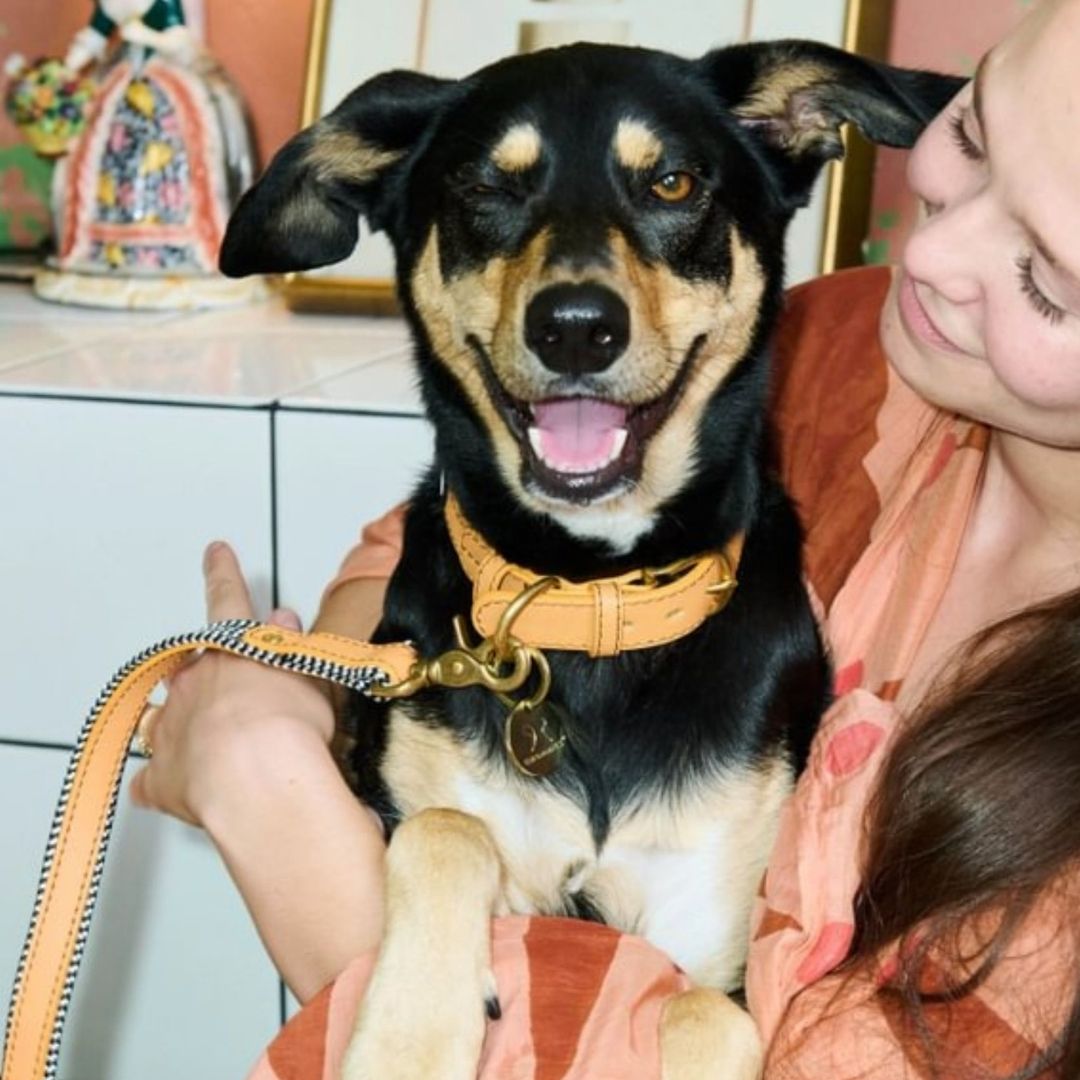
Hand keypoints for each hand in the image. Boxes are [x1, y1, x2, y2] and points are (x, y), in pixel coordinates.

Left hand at [130, 542, 335, 825]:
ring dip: (186, 726)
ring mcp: (171, 730)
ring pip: (167, 719)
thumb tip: (283, 620)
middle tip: (236, 694)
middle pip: (191, 669)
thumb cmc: (288, 727)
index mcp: (231, 652)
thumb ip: (290, 648)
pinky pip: (157, 778)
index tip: (215, 552)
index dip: (223, 574)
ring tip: (216, 747)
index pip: (228, 600)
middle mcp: (193, 684)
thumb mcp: (304, 675)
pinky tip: (182, 789)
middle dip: (207, 675)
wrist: (259, 781)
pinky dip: (166, 781)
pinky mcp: (163, 778)